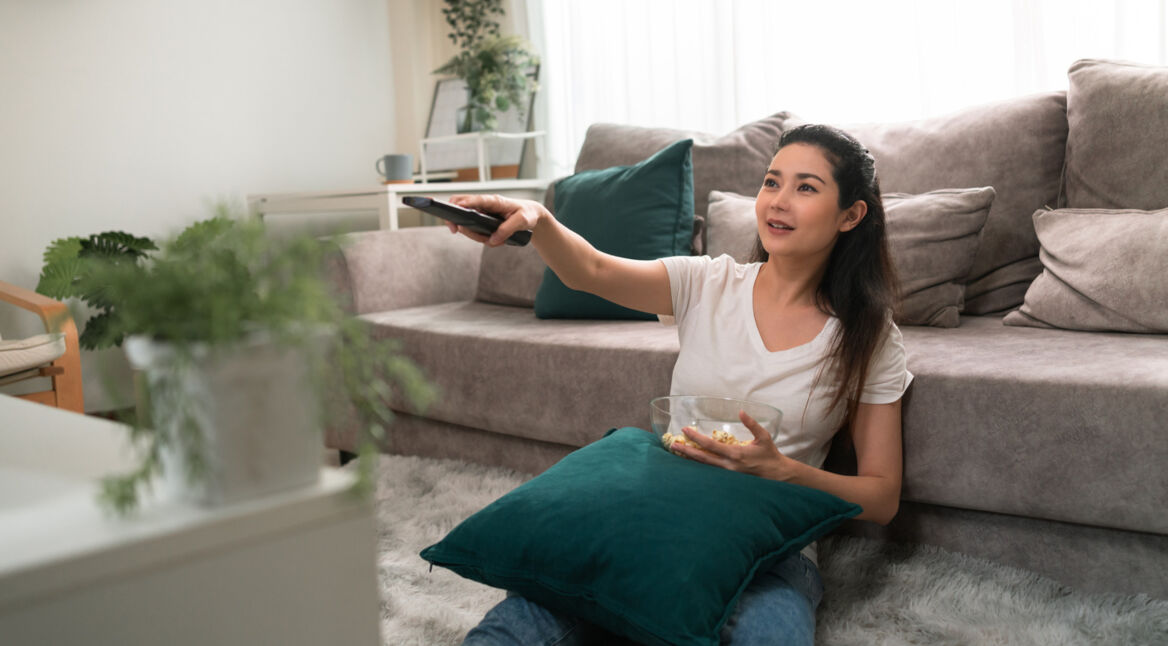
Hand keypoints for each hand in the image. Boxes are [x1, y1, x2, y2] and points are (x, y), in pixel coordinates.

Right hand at [444, 194, 546, 247]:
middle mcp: (485, 204)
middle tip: (455, 229)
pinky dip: (479, 237)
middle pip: (461, 203)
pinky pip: (474, 229)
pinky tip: (495, 240)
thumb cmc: (526, 214)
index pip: (476, 200)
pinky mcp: (483, 220)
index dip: (464, 204)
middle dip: (454, 216)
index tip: (455, 209)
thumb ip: (507, 229)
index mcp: (494, 200)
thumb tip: (492, 239)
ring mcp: (482, 212)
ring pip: (465, 220)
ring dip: (472, 233)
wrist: (531, 215)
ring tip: (490, 239)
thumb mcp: (522, 221)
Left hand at [669, 410, 796, 480]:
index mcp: (735, 454)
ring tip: (677, 453)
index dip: (696, 438)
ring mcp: (727, 474)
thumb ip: (752, 424)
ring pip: (704, 467)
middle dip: (686, 451)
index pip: (710, 445)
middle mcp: (728, 466)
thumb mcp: (763, 437)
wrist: (777, 476)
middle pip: (702, 458)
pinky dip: (700, 465)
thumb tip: (741, 411)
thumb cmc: (770, 455)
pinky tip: (691, 461)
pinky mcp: (728, 478)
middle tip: (673, 445)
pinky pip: (710, 471)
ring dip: (690, 459)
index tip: (685, 430)